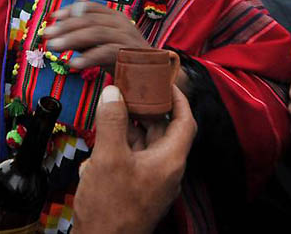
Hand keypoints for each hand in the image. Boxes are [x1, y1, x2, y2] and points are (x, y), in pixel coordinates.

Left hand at [43, 1, 150, 74]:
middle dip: (66, 26)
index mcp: (115, 17)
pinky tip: (74, 64)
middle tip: (47, 35)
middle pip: (89, 20)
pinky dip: (88, 57)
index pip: (90, 8)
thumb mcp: (102, 45)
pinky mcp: (130, 53)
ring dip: (72, 39)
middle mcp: (122, 23)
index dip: (70, 11)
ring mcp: (127, 37)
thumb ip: (85, 38)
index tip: (53, 17)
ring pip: (96, 32)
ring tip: (54, 47)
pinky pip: (105, 52)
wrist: (153, 76)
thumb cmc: (124, 59)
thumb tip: (60, 33)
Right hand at [73, 85, 195, 233]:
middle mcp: (166, 170)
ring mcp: (152, 181)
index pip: (185, 121)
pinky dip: (124, 144)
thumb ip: (112, 122)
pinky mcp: (138, 189)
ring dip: (134, 126)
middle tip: (134, 90)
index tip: (165, 82)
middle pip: (165, 130)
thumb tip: (113, 93)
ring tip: (116, 108)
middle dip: (149, 109)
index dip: (178, 98)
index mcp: (170, 160)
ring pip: (148, 144)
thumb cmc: (110, 210)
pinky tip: (105, 139)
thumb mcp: (108, 158)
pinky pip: (136, 159)